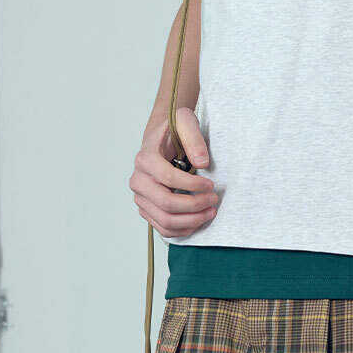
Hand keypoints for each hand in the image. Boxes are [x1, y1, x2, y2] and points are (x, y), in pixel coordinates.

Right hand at [130, 109, 219, 238]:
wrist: (162, 143)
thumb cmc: (174, 133)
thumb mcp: (185, 123)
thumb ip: (194, 139)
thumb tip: (202, 163)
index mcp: (145, 159)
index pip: (168, 178)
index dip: (193, 185)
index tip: (211, 185)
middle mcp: (138, 180)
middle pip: (166, 203)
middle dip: (194, 205)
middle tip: (214, 200)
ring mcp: (141, 197)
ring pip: (165, 220)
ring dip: (191, 220)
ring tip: (210, 212)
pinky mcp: (146, 209)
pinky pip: (163, 228)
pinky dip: (183, 229)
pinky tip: (198, 220)